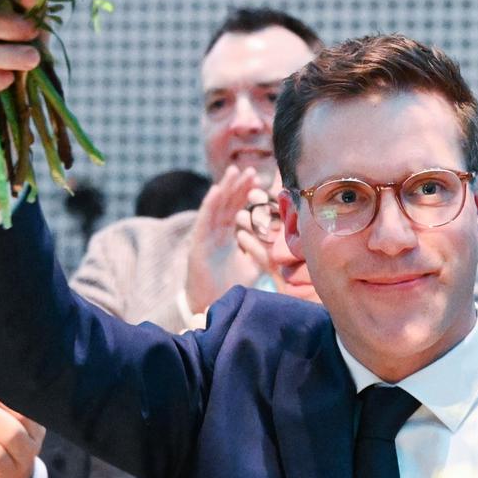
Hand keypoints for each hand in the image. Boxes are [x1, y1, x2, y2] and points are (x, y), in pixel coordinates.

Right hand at [184, 167, 270, 313]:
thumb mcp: (252, 266)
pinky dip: (210, 204)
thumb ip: (261, 252)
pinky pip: (204, 220)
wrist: (213, 307)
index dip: (245, 193)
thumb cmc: (228, 287)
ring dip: (224, 188)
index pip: (236, 208)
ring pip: (216, 206)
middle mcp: (215, 233)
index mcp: (226, 236)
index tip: (258, 180)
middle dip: (238, 186)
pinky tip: (217, 190)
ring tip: (234, 171)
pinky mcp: (197, 245)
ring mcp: (205, 237)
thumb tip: (280, 243)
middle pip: (227, 203)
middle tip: (251, 170)